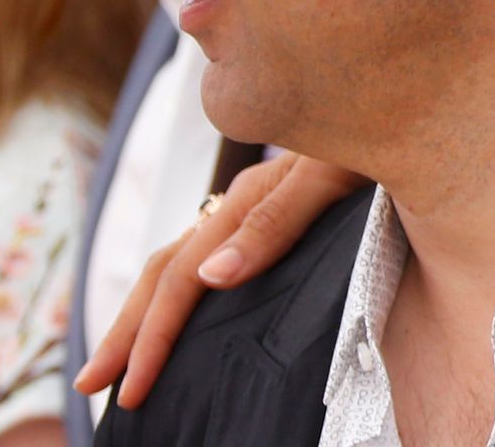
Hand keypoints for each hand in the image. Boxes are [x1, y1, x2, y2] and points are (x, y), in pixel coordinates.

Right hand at [74, 152, 367, 407]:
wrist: (405, 106)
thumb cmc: (377, 133)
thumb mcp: (331, 173)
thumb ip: (275, 221)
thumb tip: (210, 276)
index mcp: (243, 201)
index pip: (179, 277)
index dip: (151, 336)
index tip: (133, 389)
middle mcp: (236, 206)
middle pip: (162, 272)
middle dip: (124, 332)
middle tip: (89, 386)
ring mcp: (249, 209)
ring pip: (178, 264)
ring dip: (144, 315)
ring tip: (119, 361)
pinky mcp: (270, 214)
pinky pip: (207, 257)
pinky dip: (180, 295)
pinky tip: (181, 317)